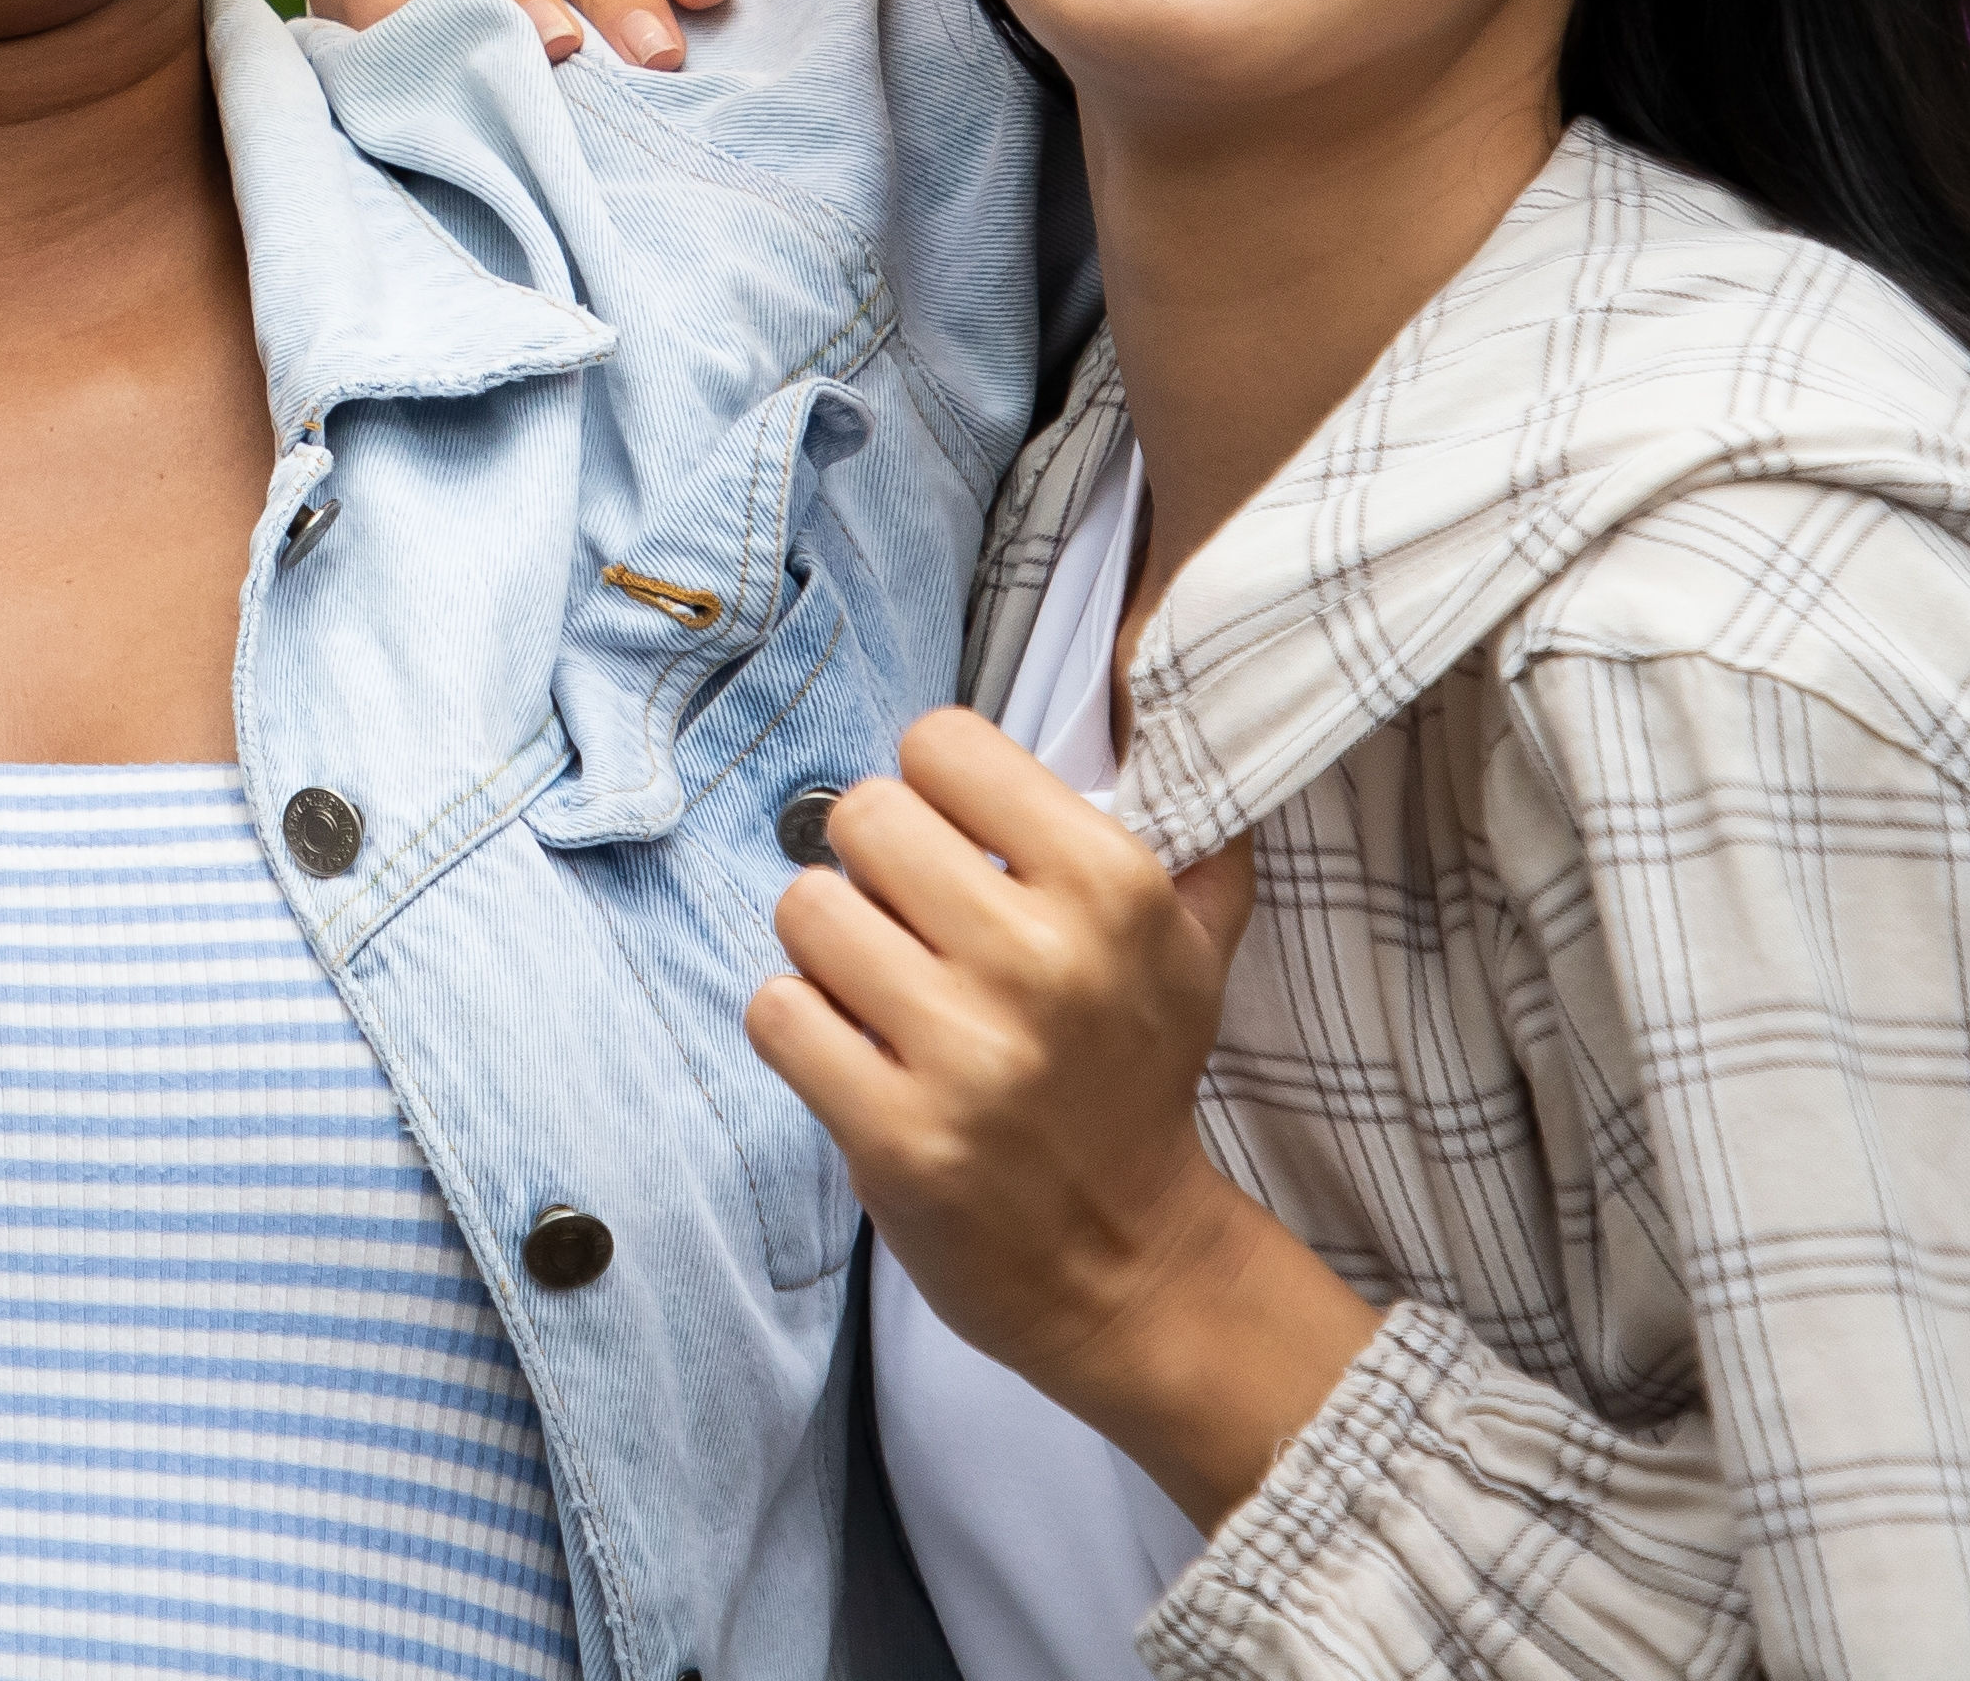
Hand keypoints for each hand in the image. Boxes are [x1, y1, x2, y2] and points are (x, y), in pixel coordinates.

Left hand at [745, 707, 1371, 1530]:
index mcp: (1113, 886)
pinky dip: (798, 1027)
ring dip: (826, 950)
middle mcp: (1042, 959)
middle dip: (868, 866)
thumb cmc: (1137, 1080)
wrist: (1129, 1266)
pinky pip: (776, 1011)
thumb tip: (1149, 703)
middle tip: (906, 924)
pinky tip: (851, 1054)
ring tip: (878, 992)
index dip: (931, 790)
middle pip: (860, 816)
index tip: (954, 845)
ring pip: (804, 908)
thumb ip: (1183, 828)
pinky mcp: (897, 1136)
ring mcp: (967, 1054)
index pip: (940, 742)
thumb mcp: (1193, 947)